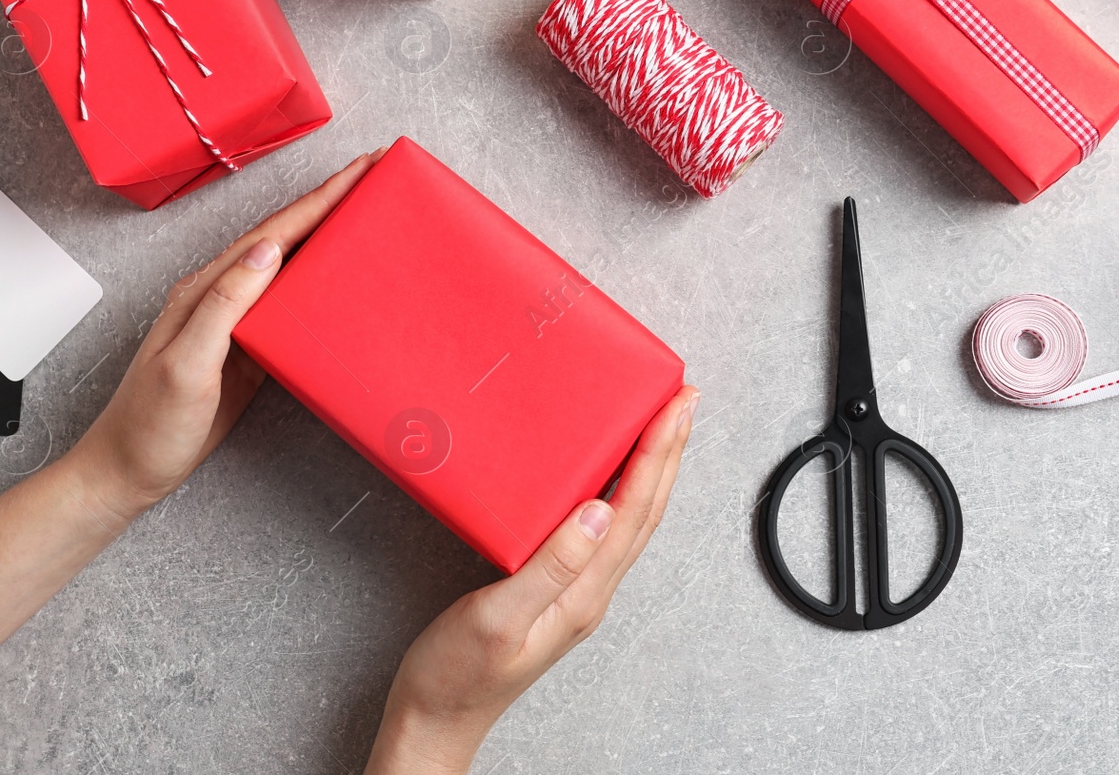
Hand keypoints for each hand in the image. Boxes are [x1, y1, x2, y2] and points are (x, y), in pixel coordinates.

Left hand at [67, 149, 384, 524]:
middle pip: (285, 237)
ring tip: (366, 212)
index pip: (272, 234)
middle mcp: (221, 295)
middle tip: (373, 175)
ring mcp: (236, 322)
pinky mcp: (249, 350)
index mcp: (206, 290)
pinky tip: (341, 279)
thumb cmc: (149, 424)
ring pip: (291, 266)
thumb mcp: (185, 364)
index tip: (357, 172)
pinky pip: (291, 305)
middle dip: (329, 203)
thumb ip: (224, 305)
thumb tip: (267, 251)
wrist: (129, 471)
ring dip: (327, 236)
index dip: (318, 201)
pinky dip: (319, 282)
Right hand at [363, 386, 699, 774]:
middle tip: (684, 400)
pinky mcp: (556, 589)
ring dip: (650, 467)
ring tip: (661, 426)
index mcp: (584, 592)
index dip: (659, 452)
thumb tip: (599, 512)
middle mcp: (591, 590)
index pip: (635, 508)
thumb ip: (550, 566)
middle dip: (669, 450)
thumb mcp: (497, 617)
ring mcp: (577, 591)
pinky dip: (618, 490)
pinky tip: (609, 476)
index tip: (676, 406)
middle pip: (646, 509)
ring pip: (630, 518)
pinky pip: (603, 529)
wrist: (434, 719)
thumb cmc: (457, 676)